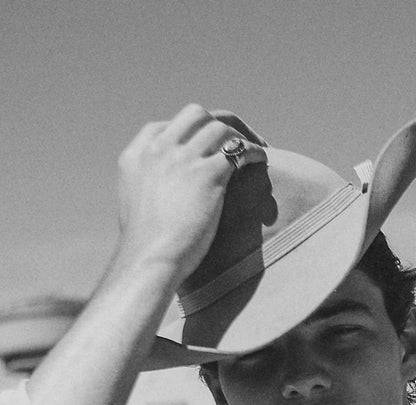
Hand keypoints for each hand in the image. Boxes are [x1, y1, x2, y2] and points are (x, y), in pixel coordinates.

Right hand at [113, 104, 267, 284]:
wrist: (149, 259)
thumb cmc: (145, 248)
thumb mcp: (134, 207)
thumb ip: (148, 189)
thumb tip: (160, 196)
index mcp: (137, 155)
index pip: (167, 126)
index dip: (194, 132)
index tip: (211, 145)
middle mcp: (159, 149)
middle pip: (195, 115)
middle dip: (221, 122)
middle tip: (240, 138)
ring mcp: (182, 159)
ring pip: (219, 128)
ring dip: (242, 135)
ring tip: (258, 148)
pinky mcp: (206, 175)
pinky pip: (237, 151)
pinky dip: (253, 151)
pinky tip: (262, 160)